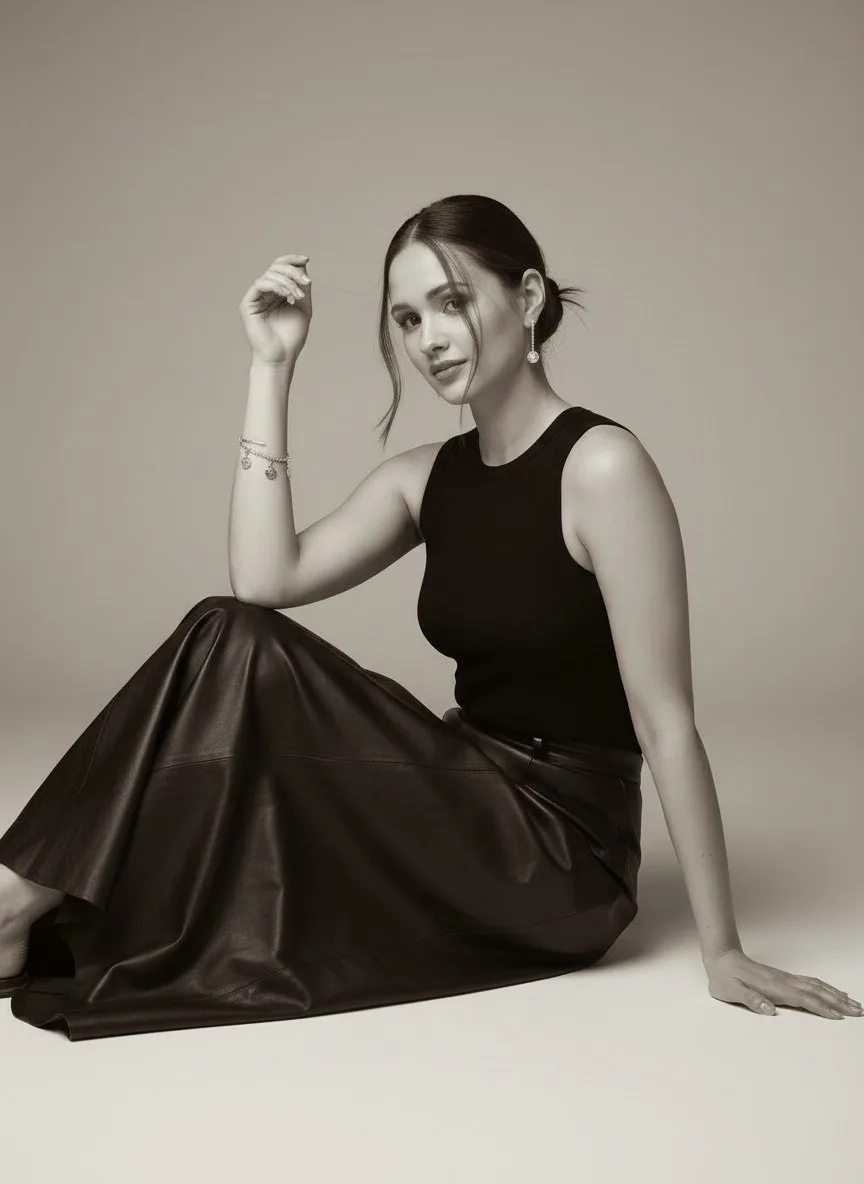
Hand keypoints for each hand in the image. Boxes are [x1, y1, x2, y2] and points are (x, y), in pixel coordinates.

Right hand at [239, 252, 312, 364]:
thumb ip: (302, 288)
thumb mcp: (303, 307)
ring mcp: (256, 297)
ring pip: (270, 274)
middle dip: (292, 271)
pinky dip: (276, 286)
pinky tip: (287, 296)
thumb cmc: (292, 336)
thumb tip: (302, 266)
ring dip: (288, 282)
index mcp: (277, 291)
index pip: (281, 267)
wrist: (281, 356)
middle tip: (306, 282)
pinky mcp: (248, 303)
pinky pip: (260, 284)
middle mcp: (265, 291)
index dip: (292, 259)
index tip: (306, 259)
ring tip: (298, 297)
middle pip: (276, 267)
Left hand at [704, 948, 862, 1018]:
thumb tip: (768, 1010)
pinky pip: (810, 983)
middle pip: (816, 992)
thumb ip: (749, 999)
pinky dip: (825, 988)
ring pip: (816, 986)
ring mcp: (785, 978)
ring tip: (854, 1003)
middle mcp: (783, 981)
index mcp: (773, 988)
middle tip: (859, 1011)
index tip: (839, 1016)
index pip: (803, 999)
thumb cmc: (724, 978)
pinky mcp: (784, 978)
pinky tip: (833, 991)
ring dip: (836, 995)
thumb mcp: (730, 991)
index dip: (821, 1008)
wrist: (721, 958)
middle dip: (838, 1002)